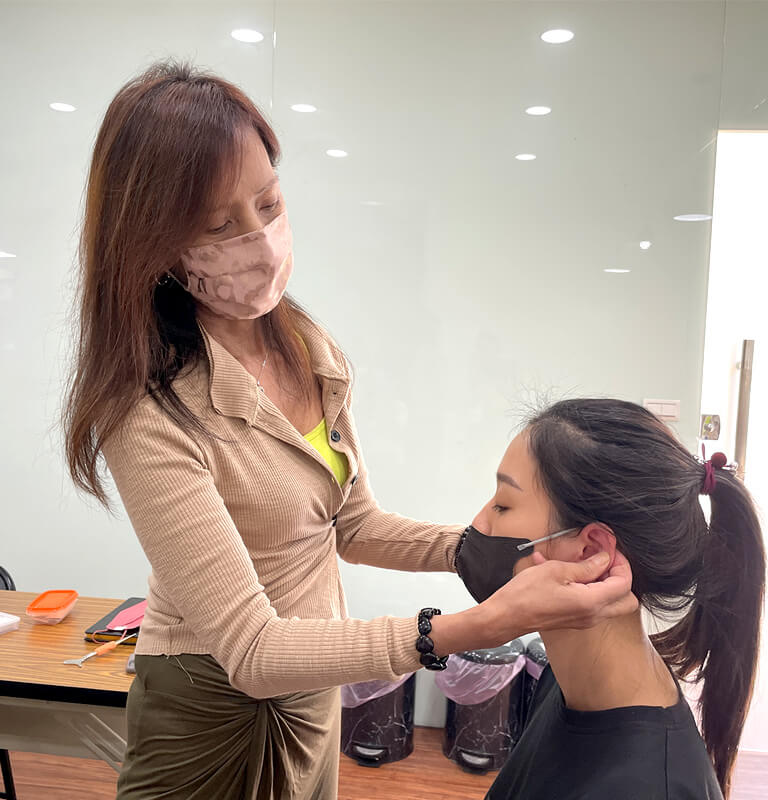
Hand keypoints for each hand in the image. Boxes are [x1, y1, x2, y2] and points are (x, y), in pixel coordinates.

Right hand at [481, 550, 637, 645]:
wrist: (506, 617)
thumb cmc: (525, 594)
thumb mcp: (556, 570)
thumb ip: (585, 566)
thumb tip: (604, 558)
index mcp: (590, 602)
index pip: (624, 584)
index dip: (621, 564)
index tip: (609, 551)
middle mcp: (592, 615)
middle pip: (627, 600)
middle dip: (620, 577)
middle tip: (604, 560)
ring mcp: (585, 620)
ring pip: (612, 603)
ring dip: (605, 582)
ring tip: (584, 564)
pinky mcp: (576, 619)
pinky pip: (594, 604)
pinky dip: (590, 588)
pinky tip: (568, 573)